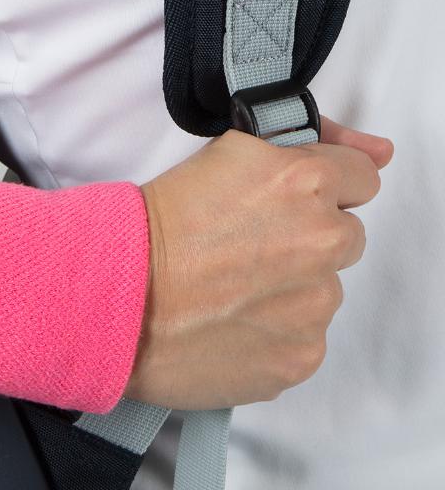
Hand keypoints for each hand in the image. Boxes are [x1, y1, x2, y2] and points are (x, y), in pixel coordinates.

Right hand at [126, 118, 392, 409]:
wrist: (117, 291)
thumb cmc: (158, 223)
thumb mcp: (225, 154)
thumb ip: (310, 142)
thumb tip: (380, 150)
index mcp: (305, 181)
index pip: (361, 176)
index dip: (321, 185)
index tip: (290, 200)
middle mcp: (322, 240)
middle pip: (345, 234)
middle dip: (307, 236)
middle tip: (247, 244)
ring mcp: (315, 303)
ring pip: (322, 288)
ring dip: (290, 286)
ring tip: (229, 286)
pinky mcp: (301, 356)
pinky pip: (303, 335)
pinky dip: (274, 329)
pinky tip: (230, 319)